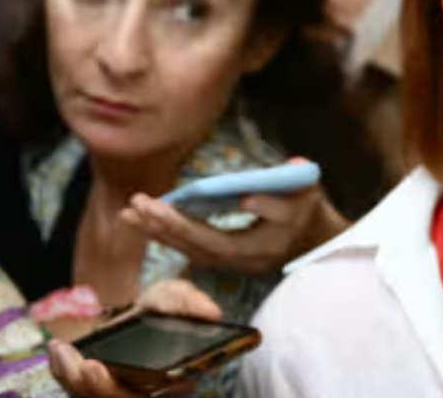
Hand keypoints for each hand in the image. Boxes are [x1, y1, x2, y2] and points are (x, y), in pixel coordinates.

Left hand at [47, 280, 219, 397]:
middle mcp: (150, 394)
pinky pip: (78, 391)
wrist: (131, 310)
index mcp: (178, 378)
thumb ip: (189, 301)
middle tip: (89, 365)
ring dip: (75, 380)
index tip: (145, 375)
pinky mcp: (95, 391)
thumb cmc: (158, 306)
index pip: (171, 394)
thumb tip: (212, 313)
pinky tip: (58, 349)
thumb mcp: (175, 295)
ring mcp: (120, 393)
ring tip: (62, 349)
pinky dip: (64, 373)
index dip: (159, 393)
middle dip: (103, 389)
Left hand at [120, 159, 349, 275]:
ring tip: (129, 213)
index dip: (201, 226)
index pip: (227, 241)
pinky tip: (144, 221)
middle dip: (169, 226)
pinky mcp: (223, 259)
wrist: (313, 239)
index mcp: (267, 245)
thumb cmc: (307, 208)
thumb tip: (274, 178)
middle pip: (202, 247)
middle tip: (140, 204)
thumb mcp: (307, 190)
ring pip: (191, 251)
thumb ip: (294, 181)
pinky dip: (166, 234)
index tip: (185, 206)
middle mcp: (247, 261)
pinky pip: (190, 249)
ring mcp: (234, 264)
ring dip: (158, 232)